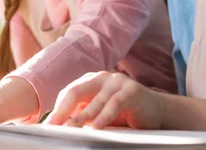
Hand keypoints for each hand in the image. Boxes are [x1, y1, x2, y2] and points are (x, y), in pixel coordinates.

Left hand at [45, 71, 163, 129]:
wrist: (156, 111)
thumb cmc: (125, 114)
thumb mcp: (100, 114)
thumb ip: (84, 114)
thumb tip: (61, 125)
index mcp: (91, 81)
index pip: (69, 93)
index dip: (58, 109)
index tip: (49, 125)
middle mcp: (102, 77)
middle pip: (76, 92)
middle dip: (63, 110)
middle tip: (53, 125)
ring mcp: (117, 81)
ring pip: (95, 100)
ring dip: (82, 117)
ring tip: (71, 128)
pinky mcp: (132, 90)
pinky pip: (114, 103)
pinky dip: (104, 116)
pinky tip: (96, 127)